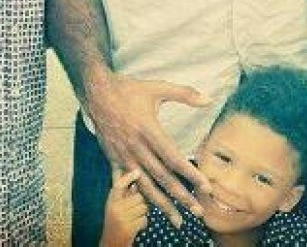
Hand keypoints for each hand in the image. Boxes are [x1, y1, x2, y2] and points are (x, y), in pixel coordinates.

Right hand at [84, 70, 211, 227]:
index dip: (190, 174)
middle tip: (198, 211)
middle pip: (162, 177)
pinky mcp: (113, 159)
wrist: (97, 93)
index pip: (173, 158)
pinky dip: (137, 197)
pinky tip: (146, 210)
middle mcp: (136, 147)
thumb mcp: (157, 87)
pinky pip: (125, 184)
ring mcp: (123, 156)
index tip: (206, 187)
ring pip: (145, 185)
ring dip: (162, 204)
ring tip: (177, 219)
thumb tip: (208, 99)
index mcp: (149, 130)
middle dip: (181, 196)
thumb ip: (184, 94)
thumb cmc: (129, 90)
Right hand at [100, 169, 147, 246]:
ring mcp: (121, 219)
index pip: (119, 185)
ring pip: (143, 207)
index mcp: (111, 202)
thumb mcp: (115, 207)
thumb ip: (123, 194)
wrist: (111, 244)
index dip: (128, 177)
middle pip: (138, 197)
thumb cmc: (115, 223)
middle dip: (140, 203)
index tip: (137, 171)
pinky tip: (135, 227)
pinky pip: (144, 219)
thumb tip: (134, 180)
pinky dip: (143, 224)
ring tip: (133, 219)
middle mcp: (114, 209)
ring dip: (142, 214)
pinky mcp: (128, 229)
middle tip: (132, 211)